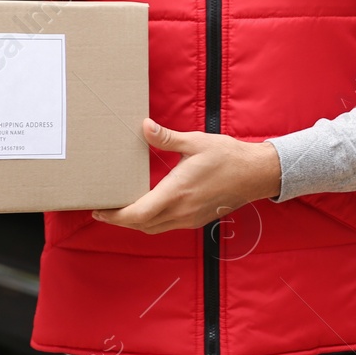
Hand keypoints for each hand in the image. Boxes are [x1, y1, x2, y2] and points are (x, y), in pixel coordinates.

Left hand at [91, 119, 281, 235]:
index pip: (137, 214)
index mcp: (176, 193)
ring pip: (154, 228)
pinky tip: (149, 206)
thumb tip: (144, 127)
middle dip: (120, 220)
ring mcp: (190, 219)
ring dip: (136, 222)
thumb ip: (167, 138)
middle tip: (103, 209)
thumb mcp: (196, 142)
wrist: (256, 174)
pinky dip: (152, 220)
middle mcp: (181, 211)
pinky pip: (167, 226)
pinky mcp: (197, 219)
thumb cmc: (228, 157)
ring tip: (122, 209)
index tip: (99, 210)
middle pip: (141, 225)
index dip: (114, 216)